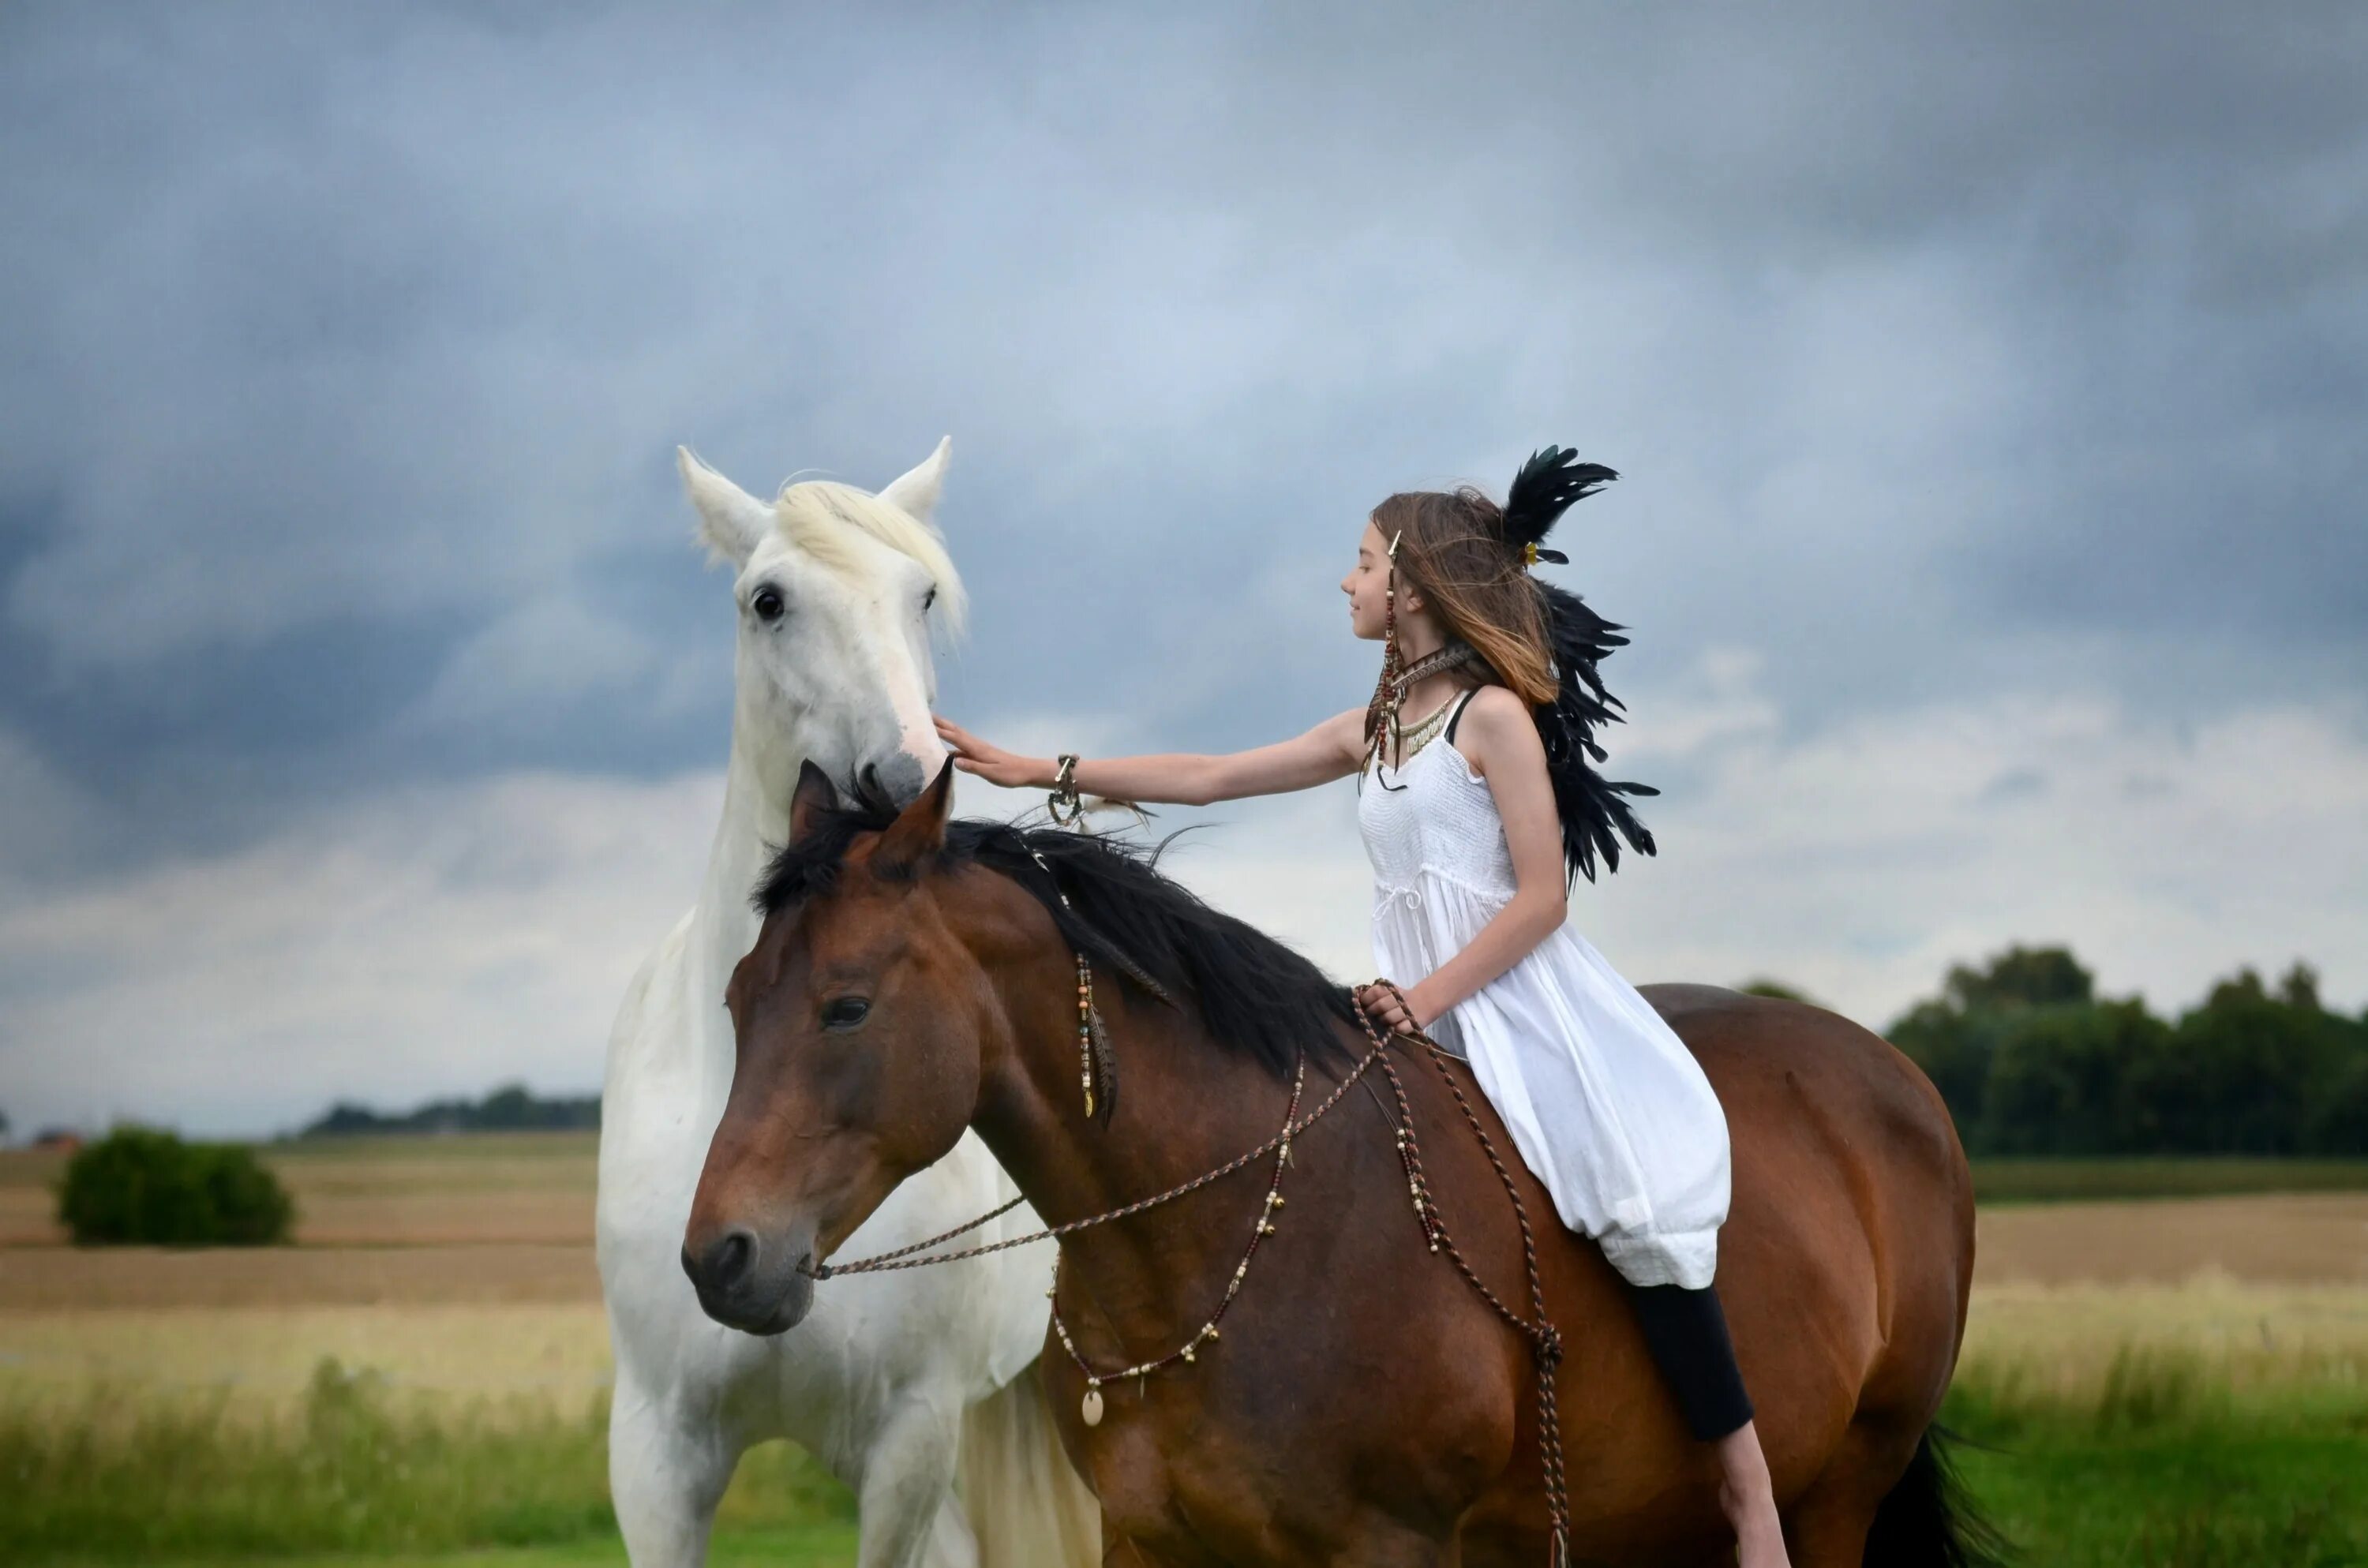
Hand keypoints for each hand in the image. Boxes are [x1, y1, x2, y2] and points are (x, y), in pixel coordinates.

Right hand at [933, 714, 1047, 788]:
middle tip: (924, 715)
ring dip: (944, 729)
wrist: (1026, 771)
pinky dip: (951, 742)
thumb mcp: (991, 773)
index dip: (940, 730)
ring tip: (930, 725)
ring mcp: (977, 748)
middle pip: (955, 730)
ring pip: (957, 735)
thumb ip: (973, 767)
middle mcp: (975, 745)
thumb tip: (954, 760)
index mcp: (977, 748)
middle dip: (940, 722)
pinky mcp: (980, 754)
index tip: (925, 722)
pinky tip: (945, 748)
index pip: (955, 737)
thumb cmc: (1009, 774)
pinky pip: (961, 745)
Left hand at [1355, 981, 1425, 1035]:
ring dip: (1382, 1020)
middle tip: (1370, 1014)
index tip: (1362, 1002)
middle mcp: (1399, 999)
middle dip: (1372, 1011)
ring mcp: (1407, 1012)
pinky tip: (1393, 1027)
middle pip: (1381, 1005)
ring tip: (1382, 1020)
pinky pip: (1400, 1029)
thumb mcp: (1389, 991)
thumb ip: (1375, 994)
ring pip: (1388, 1018)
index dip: (1366, 998)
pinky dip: (1394, 1029)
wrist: (1423, 1003)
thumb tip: (1358, 998)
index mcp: (1391, 990)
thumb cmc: (1399, 998)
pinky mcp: (1413, 1024)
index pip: (1376, 992)